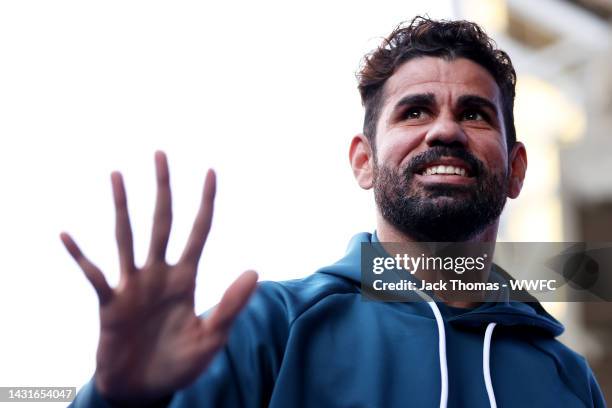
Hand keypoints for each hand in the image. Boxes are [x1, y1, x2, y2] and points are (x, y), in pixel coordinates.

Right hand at [61, 151, 257, 402]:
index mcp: (186, 279)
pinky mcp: (110, 303)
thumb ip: (230, 306)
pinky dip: (80, 256)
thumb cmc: (180, 363)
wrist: (146, 389)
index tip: (211, 170)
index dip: (205, 203)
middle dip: (163, 189)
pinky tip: (67, 234)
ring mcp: (133, 286)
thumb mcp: (211, 338)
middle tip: (161, 153)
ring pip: (127, 237)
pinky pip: (93, 275)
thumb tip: (255, 271)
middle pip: (162, 222)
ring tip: (117, 174)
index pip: (199, 232)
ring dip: (122, 207)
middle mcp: (159, 274)